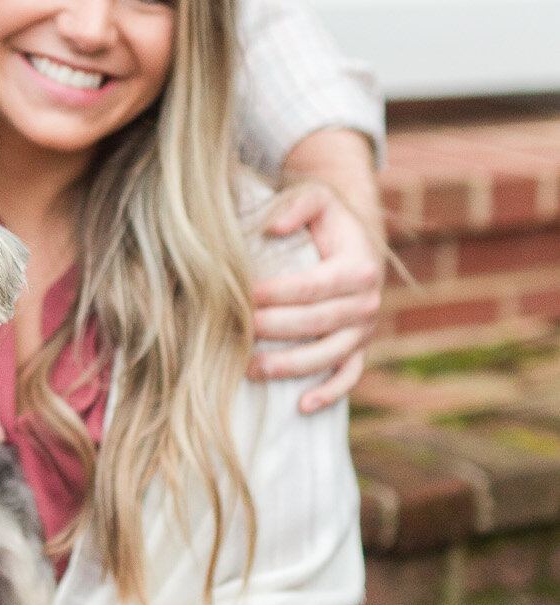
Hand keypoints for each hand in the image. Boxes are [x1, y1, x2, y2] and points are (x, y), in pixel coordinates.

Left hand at [250, 180, 383, 412]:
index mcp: (358, 267)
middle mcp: (367, 302)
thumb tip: (272, 230)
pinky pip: (349, 376)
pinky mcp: (360, 348)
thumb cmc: (327, 220)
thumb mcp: (317, 198)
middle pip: (316, 323)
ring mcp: (365, 330)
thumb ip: (296, 205)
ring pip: (329, 355)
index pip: (311, 287)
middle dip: (274, 329)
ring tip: (250, 369)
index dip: (275, 294)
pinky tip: (301, 406)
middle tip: (236, 330)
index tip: (241, 295)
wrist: (357, 239)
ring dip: (290, 366)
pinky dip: (329, 393)